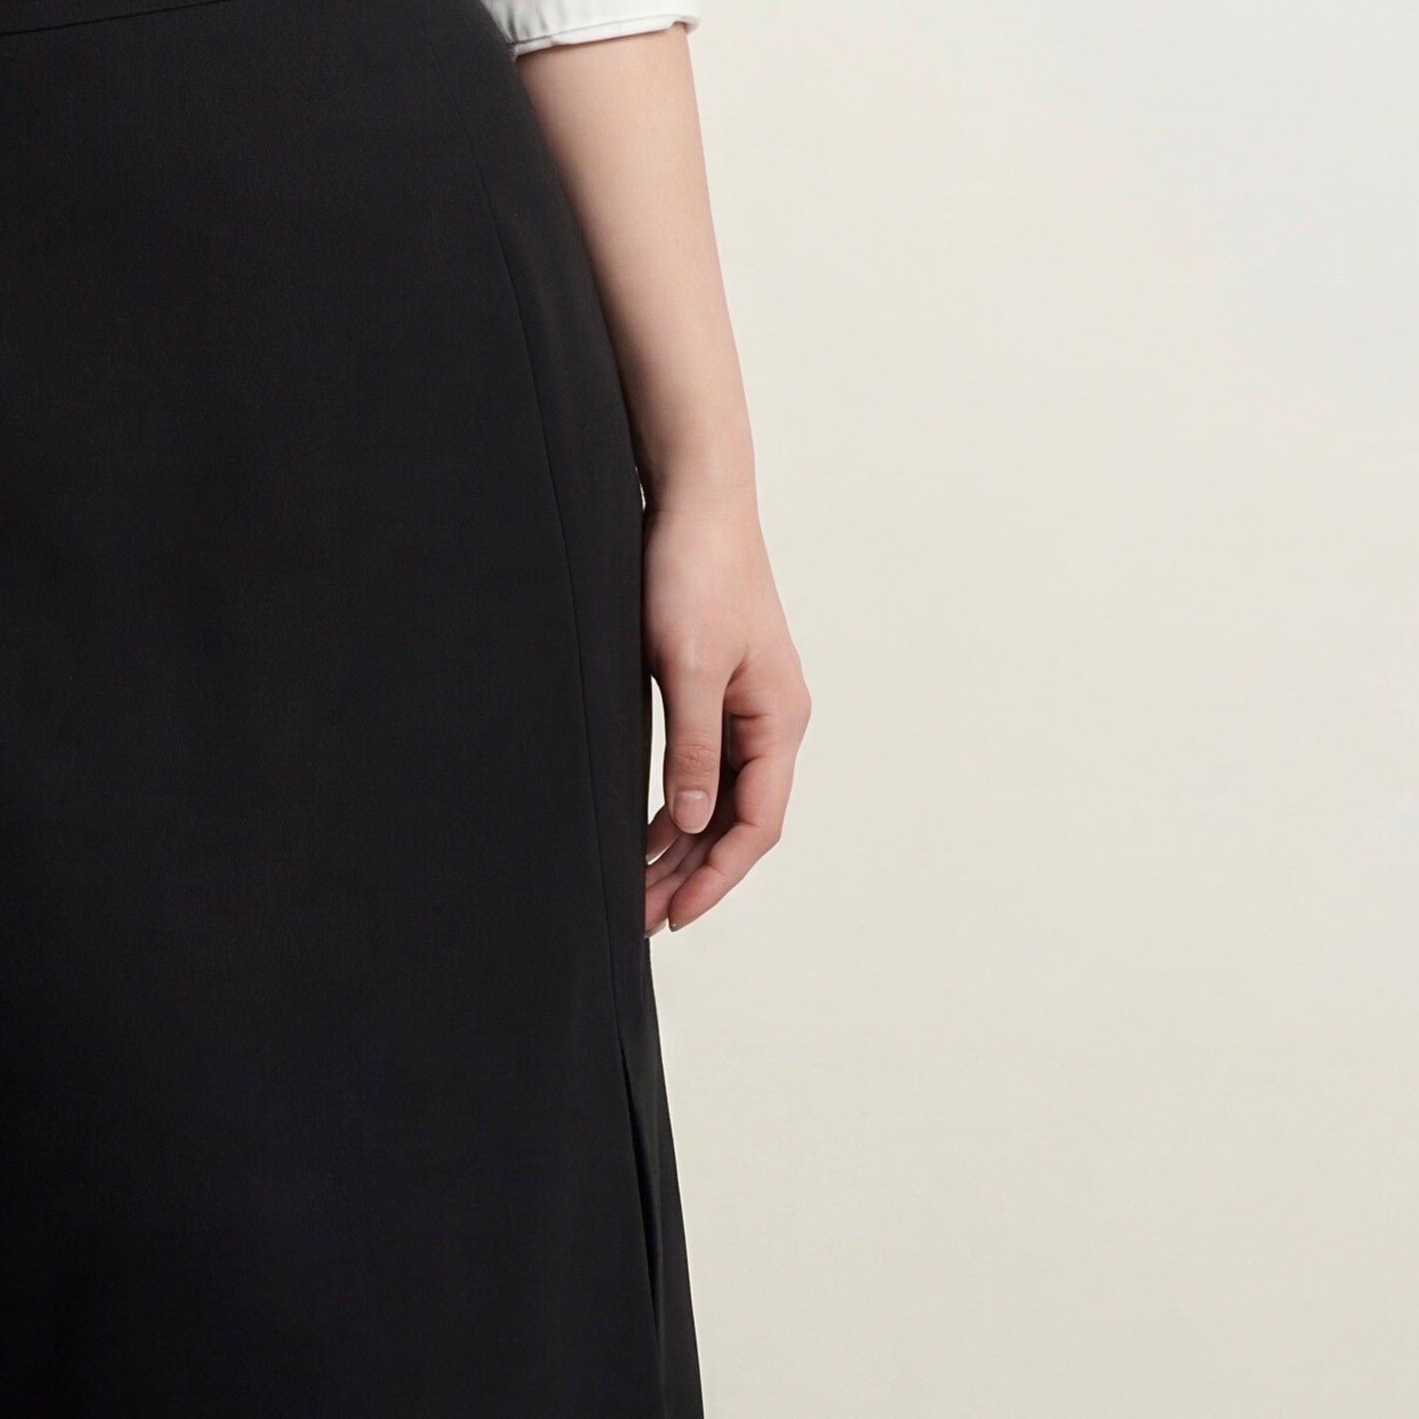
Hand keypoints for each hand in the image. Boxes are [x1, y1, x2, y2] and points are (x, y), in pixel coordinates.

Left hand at [637, 472, 806, 934]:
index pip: (757, 822)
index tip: (676, 914)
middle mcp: (773, 719)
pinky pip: (707, 765)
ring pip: (720, 797)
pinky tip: (647, 829)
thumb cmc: (695, 572)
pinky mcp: (720, 687)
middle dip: (694, 872)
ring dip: (683, 844)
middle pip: (739, 818)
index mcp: (779, 719)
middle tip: (643, 918)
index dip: (717, 875)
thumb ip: (692, 746)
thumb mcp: (687, 665)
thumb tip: (693, 822)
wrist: (695, 500)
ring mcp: (749, 704)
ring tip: (639, 889)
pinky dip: (679, 803)